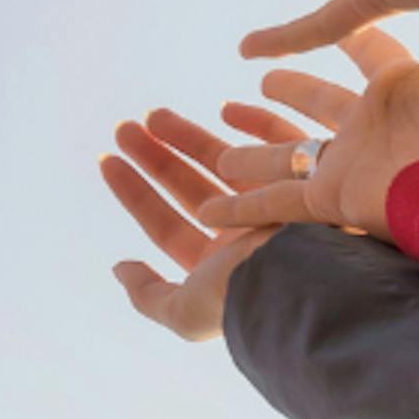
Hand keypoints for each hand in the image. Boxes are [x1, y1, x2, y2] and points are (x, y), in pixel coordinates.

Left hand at [96, 106, 288, 340]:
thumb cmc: (246, 293)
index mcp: (222, 268)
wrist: (311, 273)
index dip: (135, 194)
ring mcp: (280, 207)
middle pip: (193, 188)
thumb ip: (150, 296)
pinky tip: (224, 107)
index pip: (168, 225)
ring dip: (188, 137)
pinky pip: (280, 146)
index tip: (107, 160)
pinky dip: (256, 125)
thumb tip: (121, 268)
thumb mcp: (186, 311)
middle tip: (126, 126)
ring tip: (152, 115)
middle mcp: (250, 237)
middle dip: (157, 157)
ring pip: (227, 163)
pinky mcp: (308, 181)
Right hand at [182, 12, 418, 238]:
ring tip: (215, 149)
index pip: (368, 50)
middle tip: (259, 71)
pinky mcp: (331, 201)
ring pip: (283, 158)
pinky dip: (239, 214)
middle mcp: (373, 125)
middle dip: (289, 89)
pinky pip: (272, 207)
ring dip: (249, 155)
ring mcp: (350, 166)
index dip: (349, 32)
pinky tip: (206, 216)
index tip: (327, 10)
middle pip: (317, 102)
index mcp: (405, 87)